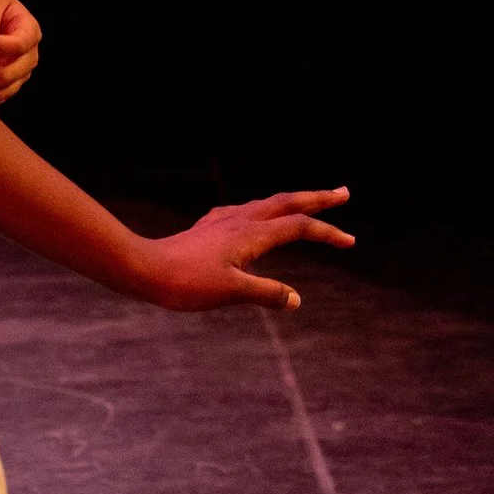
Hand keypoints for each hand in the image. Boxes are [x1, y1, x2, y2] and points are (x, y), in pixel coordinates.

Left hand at [138, 189, 353, 311]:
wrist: (143, 269)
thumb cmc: (185, 283)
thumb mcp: (231, 292)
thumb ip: (265, 294)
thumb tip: (296, 300)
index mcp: (251, 234)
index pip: (299, 227)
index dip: (327, 233)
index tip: (350, 241)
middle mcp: (239, 221)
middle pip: (287, 202)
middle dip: (318, 198)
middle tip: (344, 193)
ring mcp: (222, 221)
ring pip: (265, 204)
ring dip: (291, 202)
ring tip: (306, 203)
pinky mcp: (208, 228)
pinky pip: (243, 212)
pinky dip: (261, 211)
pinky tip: (252, 217)